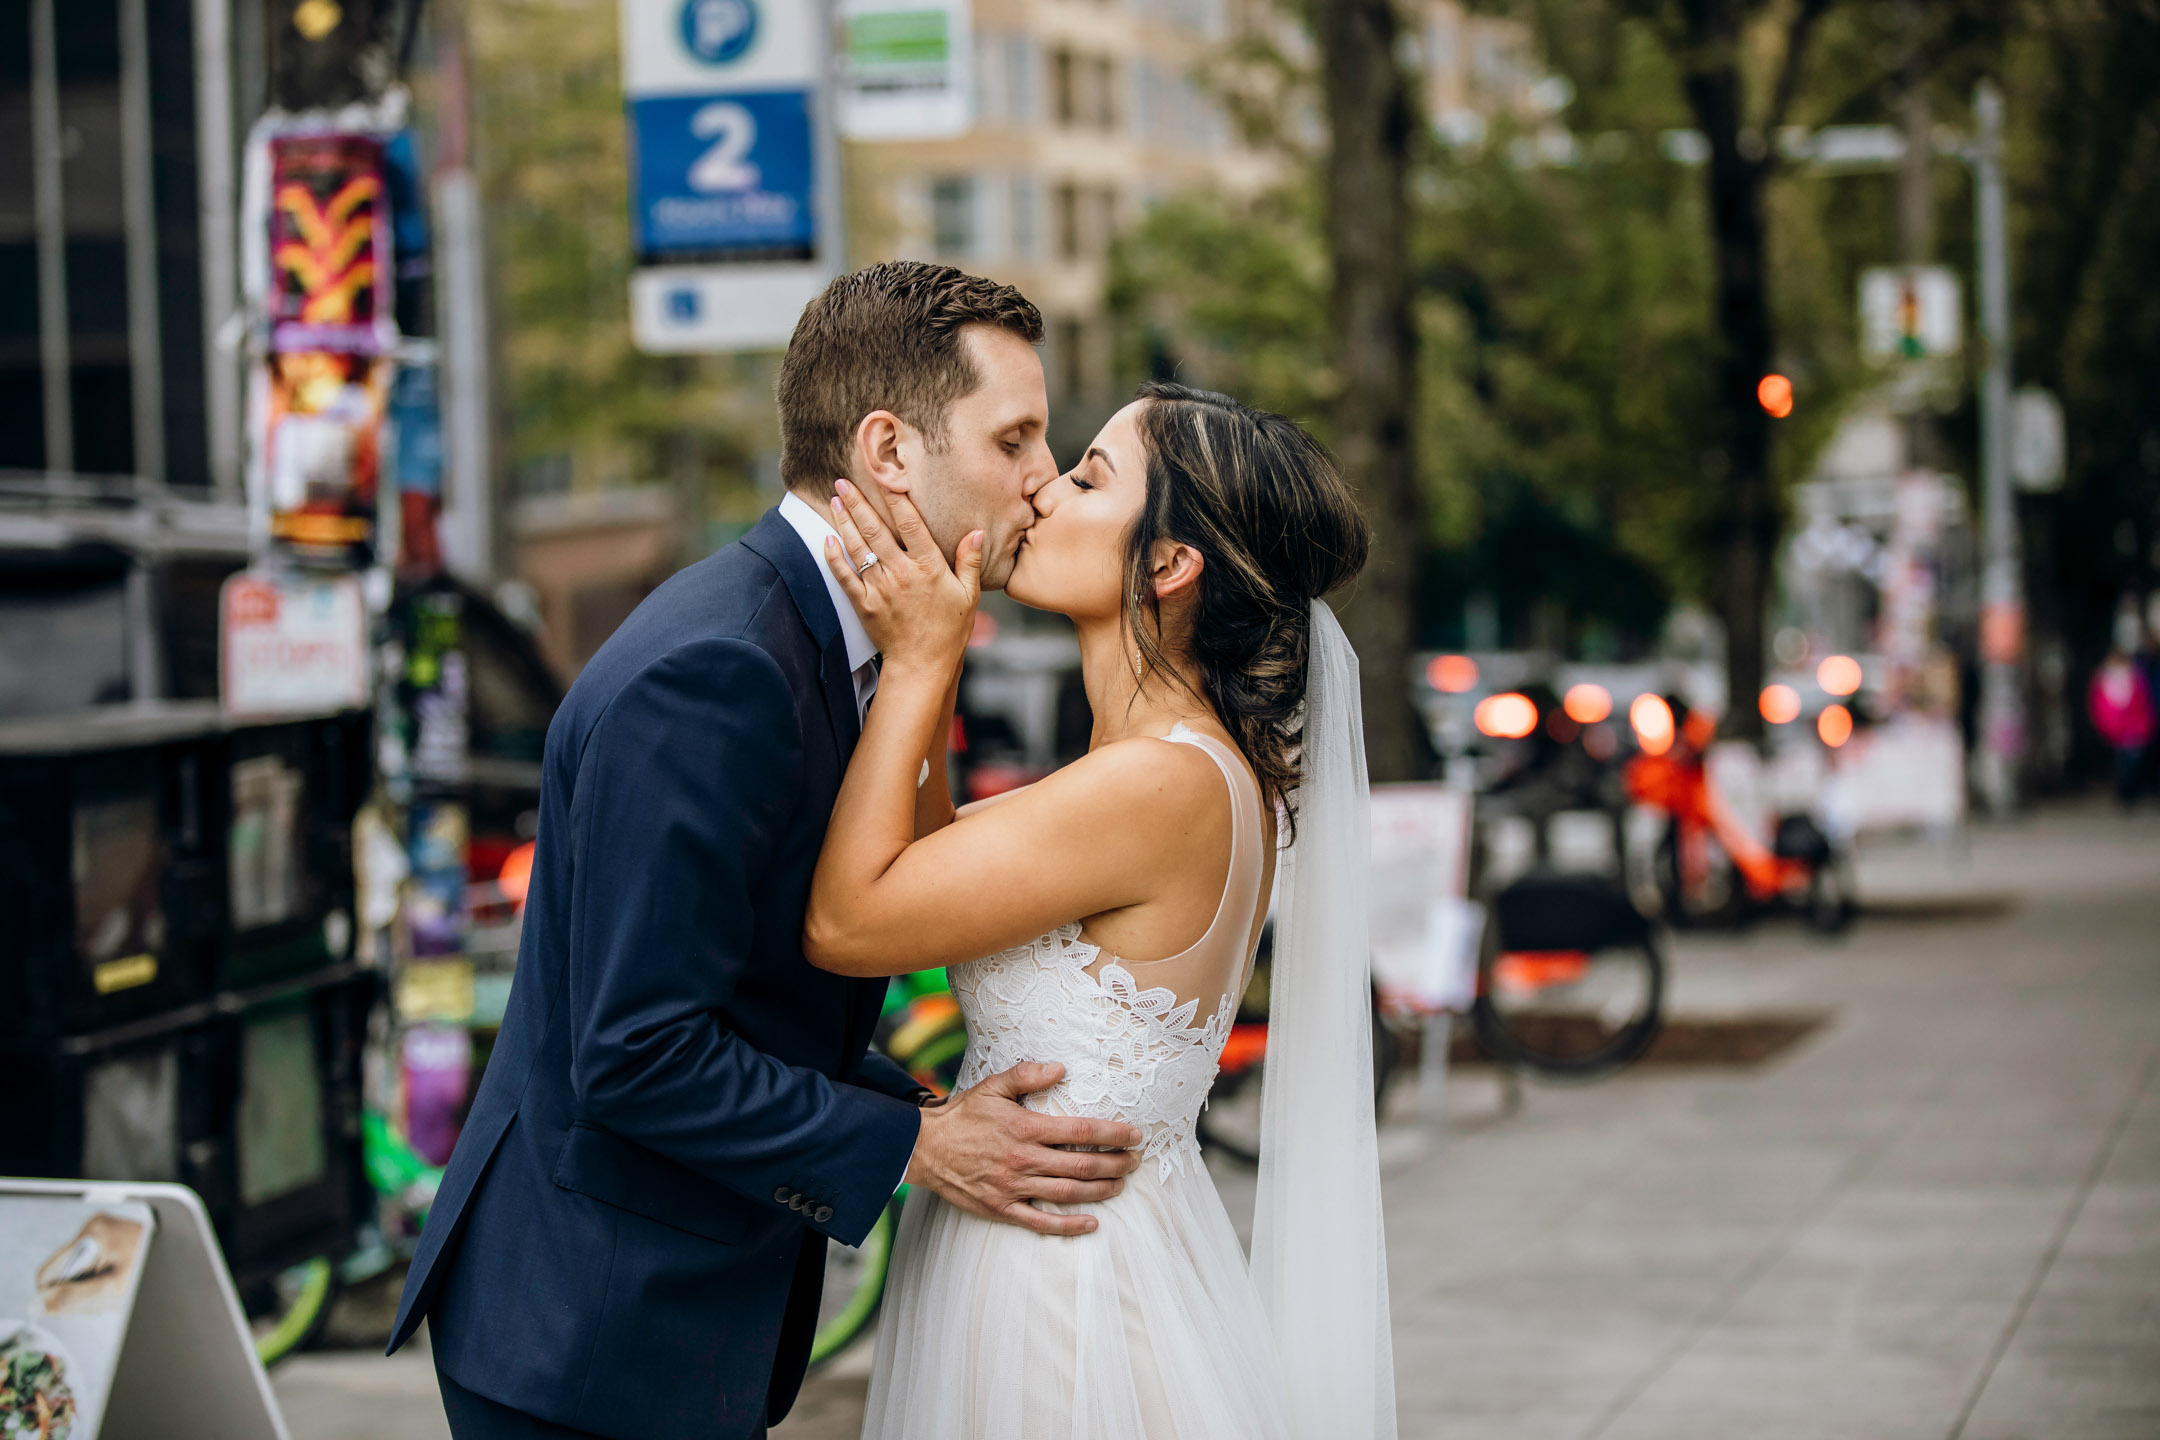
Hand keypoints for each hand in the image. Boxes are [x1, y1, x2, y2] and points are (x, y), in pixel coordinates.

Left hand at [822, 478, 982, 674]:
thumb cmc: (950, 630)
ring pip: (858, 548)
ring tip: (835, 499)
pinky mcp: (865, 604)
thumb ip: (969, 561)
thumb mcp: (969, 594)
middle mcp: (902, 574)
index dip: (897, 499)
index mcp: (929, 568)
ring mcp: (881, 589)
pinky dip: (834, 556)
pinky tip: (827, 538)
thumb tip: (976, 532)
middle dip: (858, 502)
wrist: (923, 665)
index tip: (886, 477)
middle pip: (876, 530)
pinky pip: (845, 576)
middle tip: (843, 480)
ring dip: (844, 521)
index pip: (911, 524)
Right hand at [903, 1062, 1142, 1236]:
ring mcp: (1014, 1187)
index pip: (1080, 1131)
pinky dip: (1069, 1225)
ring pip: (1068, 1193)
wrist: (925, 1148)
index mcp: (1026, 1128)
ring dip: (1100, 1191)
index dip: (1113, 1134)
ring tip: (1121, 1185)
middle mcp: (1024, 1159)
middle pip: (1082, 1165)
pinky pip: (1041, 1222)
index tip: (1135, 1134)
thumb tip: (1061, 1068)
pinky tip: (1092, 1223)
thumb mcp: (992, 1086)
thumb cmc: (963, 1116)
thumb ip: (1027, 1075)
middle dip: (1116, 1164)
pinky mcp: (1003, 1209)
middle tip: (1136, 1161)